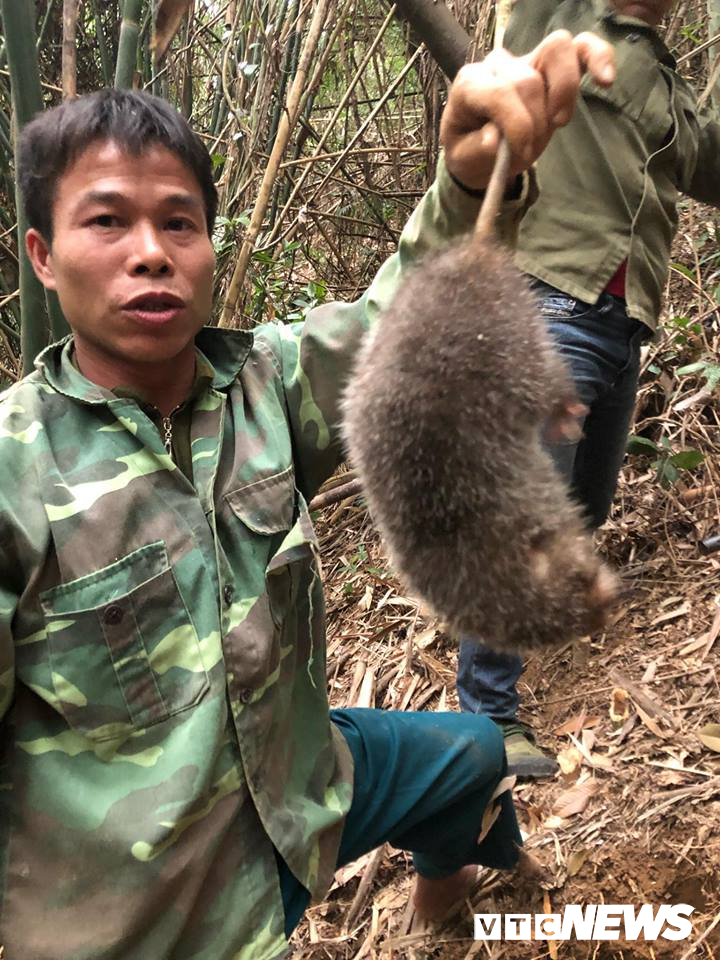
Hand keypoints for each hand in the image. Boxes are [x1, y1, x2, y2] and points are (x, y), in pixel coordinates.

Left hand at [440, 30, 614, 191]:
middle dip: (534, 123)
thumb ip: (477, 151)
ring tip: (559, 123)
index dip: (515, 125)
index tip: (519, 155)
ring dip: (564, 92)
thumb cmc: (471, 151)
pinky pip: (580, 48)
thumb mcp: (464, 160)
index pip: (499, 92)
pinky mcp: (552, 66)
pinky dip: (597, 58)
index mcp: (470, 84)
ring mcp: (527, 60)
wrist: (479, 149)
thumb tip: (495, 139)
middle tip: (528, 153)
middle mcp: (497, 64)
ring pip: (556, 50)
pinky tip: (606, 79)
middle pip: (528, 80)